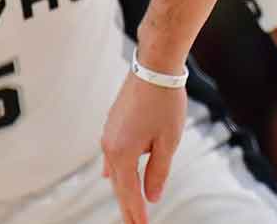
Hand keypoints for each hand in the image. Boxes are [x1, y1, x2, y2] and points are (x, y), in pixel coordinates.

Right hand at [100, 72, 187, 223]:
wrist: (154, 67)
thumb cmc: (165, 103)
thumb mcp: (168, 141)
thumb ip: (158, 171)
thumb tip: (152, 196)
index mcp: (123, 154)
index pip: (130, 193)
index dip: (136, 214)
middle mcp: (109, 147)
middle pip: (119, 185)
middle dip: (127, 207)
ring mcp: (108, 135)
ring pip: (114, 170)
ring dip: (122, 188)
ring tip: (128, 207)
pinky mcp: (111, 125)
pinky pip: (111, 155)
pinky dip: (116, 170)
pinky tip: (110, 177)